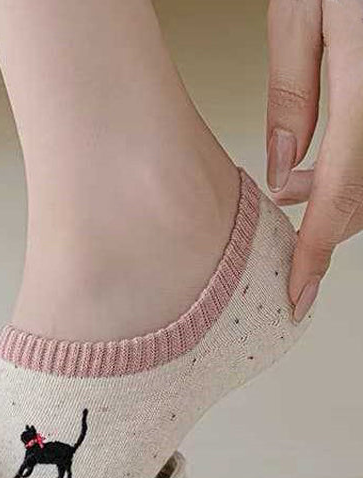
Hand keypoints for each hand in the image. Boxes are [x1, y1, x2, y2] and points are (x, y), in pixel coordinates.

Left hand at [267, 0, 362, 320]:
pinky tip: (324, 163)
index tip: (298, 291)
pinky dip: (354, 169)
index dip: (315, 252)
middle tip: (280, 225)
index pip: (341, 194)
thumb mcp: (302, 10)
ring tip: (294, 189)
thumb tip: (284, 169)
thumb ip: (292, 93)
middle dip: (323, 224)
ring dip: (338, 197)